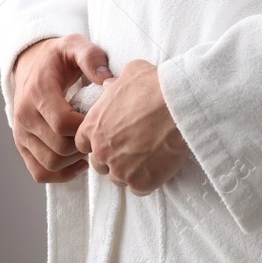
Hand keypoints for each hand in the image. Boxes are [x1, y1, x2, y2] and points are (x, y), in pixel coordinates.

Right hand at [9, 34, 112, 183]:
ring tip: (89, 145)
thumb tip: (105, 79)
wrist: (32, 64)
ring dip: (75, 160)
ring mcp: (21, 133)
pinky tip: (78, 161)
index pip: (62, 123)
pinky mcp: (22, 145)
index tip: (101, 118)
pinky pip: (39, 173)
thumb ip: (91, 57)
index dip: (86, 127)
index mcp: (37, 92)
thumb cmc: (58, 58)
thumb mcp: (74, 45)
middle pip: (59, 148)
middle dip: (84, 144)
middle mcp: (24, 115)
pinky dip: (61, 174)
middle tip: (99, 133)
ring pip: (50, 164)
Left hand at [74, 59, 189, 195]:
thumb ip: (113, 84)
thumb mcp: (130, 74)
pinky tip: (158, 165)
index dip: (97, 141)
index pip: (83, 143)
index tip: (112, 137)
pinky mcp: (140, 183)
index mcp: (93, 126)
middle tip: (133, 147)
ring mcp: (120, 169)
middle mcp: (101, 151)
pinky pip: (138, 188)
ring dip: (129, 170)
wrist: (178, 106)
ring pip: (118, 177)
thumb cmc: (154, 87)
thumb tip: (110, 84)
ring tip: (148, 156)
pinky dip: (146, 180)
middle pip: (99, 163)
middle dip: (112, 157)